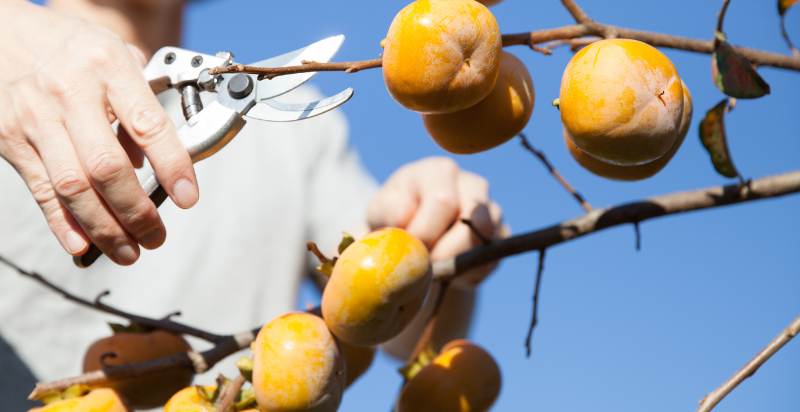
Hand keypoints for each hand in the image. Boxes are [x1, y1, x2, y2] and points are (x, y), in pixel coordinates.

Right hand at [0, 2, 197, 264]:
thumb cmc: (69, 46)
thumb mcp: (114, 57)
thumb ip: (137, 106)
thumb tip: (149, 163)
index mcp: (109, 67)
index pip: (149, 126)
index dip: (173, 167)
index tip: (189, 198)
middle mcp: (71, 92)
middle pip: (108, 168)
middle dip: (137, 212)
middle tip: (157, 237)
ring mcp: (36, 117)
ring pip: (74, 187)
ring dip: (106, 228)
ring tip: (130, 251)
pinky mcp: (8, 137)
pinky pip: (41, 189)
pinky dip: (63, 223)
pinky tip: (83, 245)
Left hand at [367, 157, 505, 285]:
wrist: (412, 240)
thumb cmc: (394, 220)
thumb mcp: (380, 212)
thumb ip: (387, 210)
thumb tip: (406, 216)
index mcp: (439, 171)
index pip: (443, 201)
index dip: (424, 232)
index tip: (407, 248)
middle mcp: (472, 185)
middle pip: (473, 221)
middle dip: (444, 251)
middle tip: (422, 264)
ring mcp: (491, 210)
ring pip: (484, 243)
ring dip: (455, 264)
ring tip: (432, 267)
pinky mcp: (501, 237)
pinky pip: (490, 261)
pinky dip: (468, 275)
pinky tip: (449, 271)